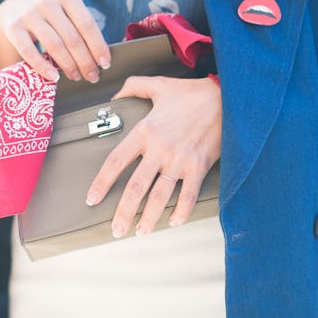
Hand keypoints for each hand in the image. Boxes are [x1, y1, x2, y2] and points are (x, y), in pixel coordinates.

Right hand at [0, 0, 110, 80]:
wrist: (14, 4)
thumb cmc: (50, 14)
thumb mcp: (67, 11)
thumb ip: (81, 28)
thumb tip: (100, 58)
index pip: (87, 25)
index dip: (98, 46)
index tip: (105, 64)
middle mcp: (47, 3)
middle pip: (72, 38)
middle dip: (85, 61)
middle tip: (92, 76)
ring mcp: (29, 14)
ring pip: (54, 45)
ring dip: (68, 65)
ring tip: (76, 77)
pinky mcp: (13, 28)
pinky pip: (29, 52)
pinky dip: (43, 67)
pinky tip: (53, 76)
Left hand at [86, 76, 221, 236]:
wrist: (225, 97)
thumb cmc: (191, 92)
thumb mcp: (159, 85)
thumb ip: (134, 87)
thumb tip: (115, 95)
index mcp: (145, 131)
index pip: (116, 161)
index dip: (102, 182)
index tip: (92, 198)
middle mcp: (160, 150)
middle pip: (136, 187)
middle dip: (123, 212)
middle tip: (115, 230)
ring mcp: (180, 160)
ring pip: (160, 196)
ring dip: (149, 217)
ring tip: (140, 232)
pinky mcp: (199, 166)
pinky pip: (188, 194)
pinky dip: (181, 210)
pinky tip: (173, 221)